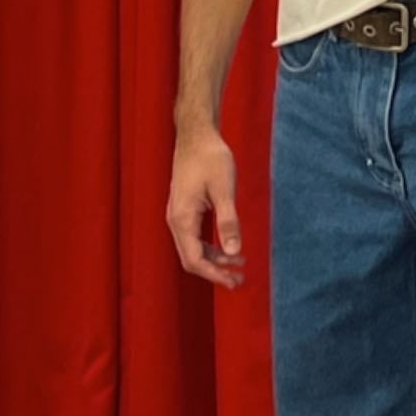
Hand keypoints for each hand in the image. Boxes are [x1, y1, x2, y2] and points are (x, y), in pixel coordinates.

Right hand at [167, 125, 246, 289]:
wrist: (196, 135)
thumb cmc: (210, 157)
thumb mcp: (224, 189)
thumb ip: (228, 221)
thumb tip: (234, 251)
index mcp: (182, 218)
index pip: (194, 259)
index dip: (214, 274)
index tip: (235, 280)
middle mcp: (176, 220)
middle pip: (191, 259)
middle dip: (215, 271)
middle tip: (240, 279)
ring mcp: (179, 215)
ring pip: (193, 249)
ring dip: (215, 260)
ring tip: (239, 264)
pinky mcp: (185, 209)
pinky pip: (195, 237)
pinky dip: (211, 246)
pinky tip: (229, 247)